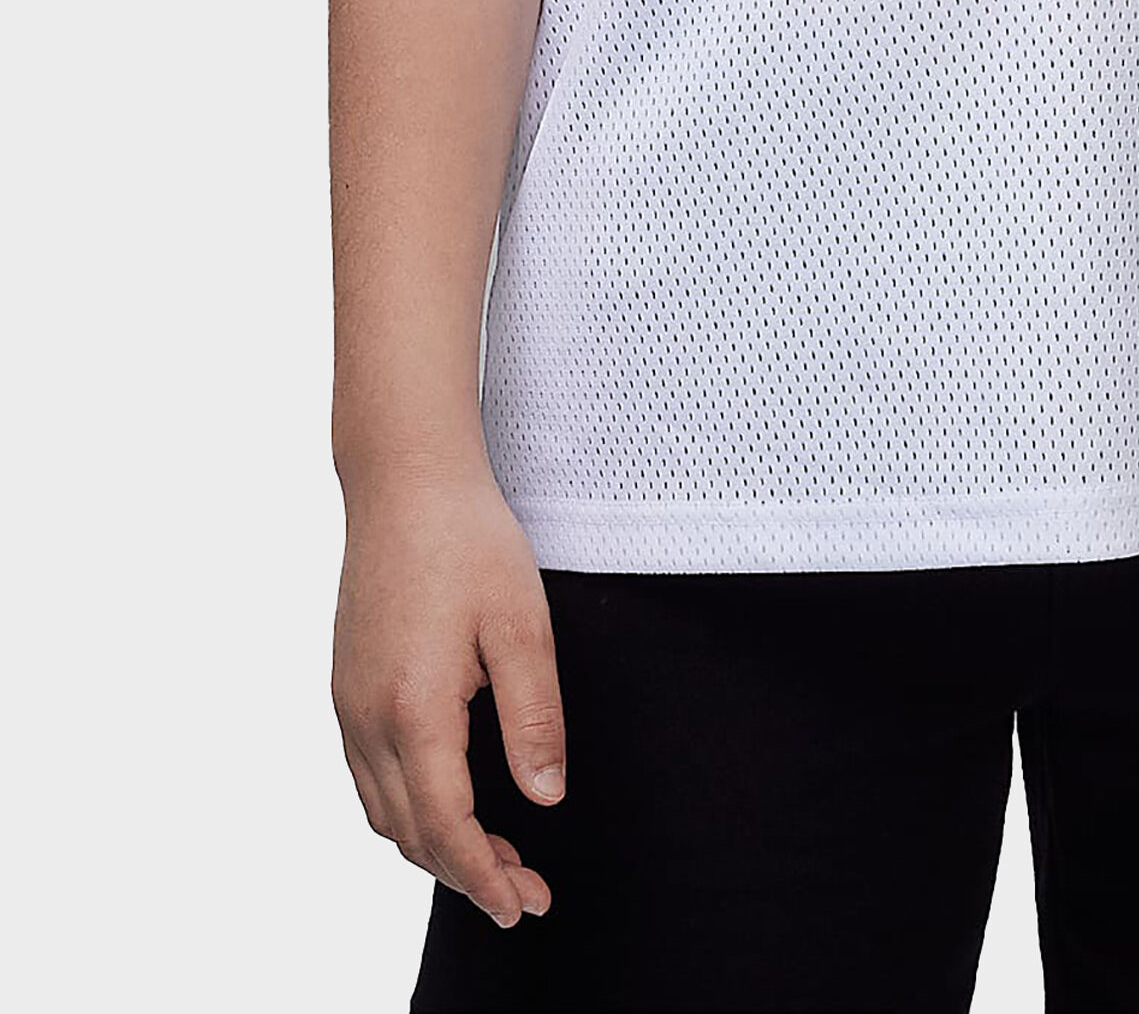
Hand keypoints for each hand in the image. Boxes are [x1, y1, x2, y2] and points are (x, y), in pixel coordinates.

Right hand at [332, 466, 564, 926]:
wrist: (404, 480)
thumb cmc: (469, 541)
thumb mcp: (523, 625)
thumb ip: (534, 718)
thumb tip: (545, 800)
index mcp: (413, 709)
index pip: (446, 826)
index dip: (486, 876)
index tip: (525, 906)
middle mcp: (367, 717)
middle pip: (410, 832)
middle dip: (467, 874)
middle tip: (527, 893)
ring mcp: (348, 702)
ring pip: (383, 811)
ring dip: (435, 846)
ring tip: (496, 856)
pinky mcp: (346, 684)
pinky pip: (368, 776)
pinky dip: (408, 809)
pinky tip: (449, 801)